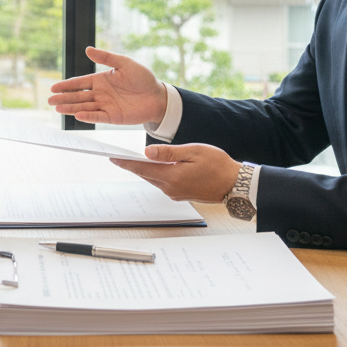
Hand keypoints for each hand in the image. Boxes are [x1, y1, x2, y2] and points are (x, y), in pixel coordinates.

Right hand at [48, 46, 167, 124]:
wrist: (158, 96)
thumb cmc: (143, 78)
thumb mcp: (124, 63)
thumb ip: (106, 57)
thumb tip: (88, 49)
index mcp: (101, 80)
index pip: (79, 83)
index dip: (67, 85)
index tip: (53, 87)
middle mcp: (100, 94)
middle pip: (78, 96)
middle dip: (64, 98)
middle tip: (50, 100)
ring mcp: (105, 106)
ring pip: (84, 107)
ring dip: (71, 108)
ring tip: (57, 108)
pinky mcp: (113, 117)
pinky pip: (98, 117)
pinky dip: (88, 116)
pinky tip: (77, 115)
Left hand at [110, 143, 240, 202]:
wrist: (234, 184)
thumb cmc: (218, 165)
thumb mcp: (193, 151)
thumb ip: (169, 153)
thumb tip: (147, 153)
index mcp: (172, 177)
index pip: (142, 168)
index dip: (126, 162)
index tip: (112, 157)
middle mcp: (171, 188)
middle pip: (146, 175)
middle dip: (132, 166)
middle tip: (118, 157)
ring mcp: (176, 194)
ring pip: (155, 179)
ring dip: (146, 170)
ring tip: (135, 159)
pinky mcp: (181, 195)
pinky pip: (164, 183)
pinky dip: (158, 175)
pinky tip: (158, 167)